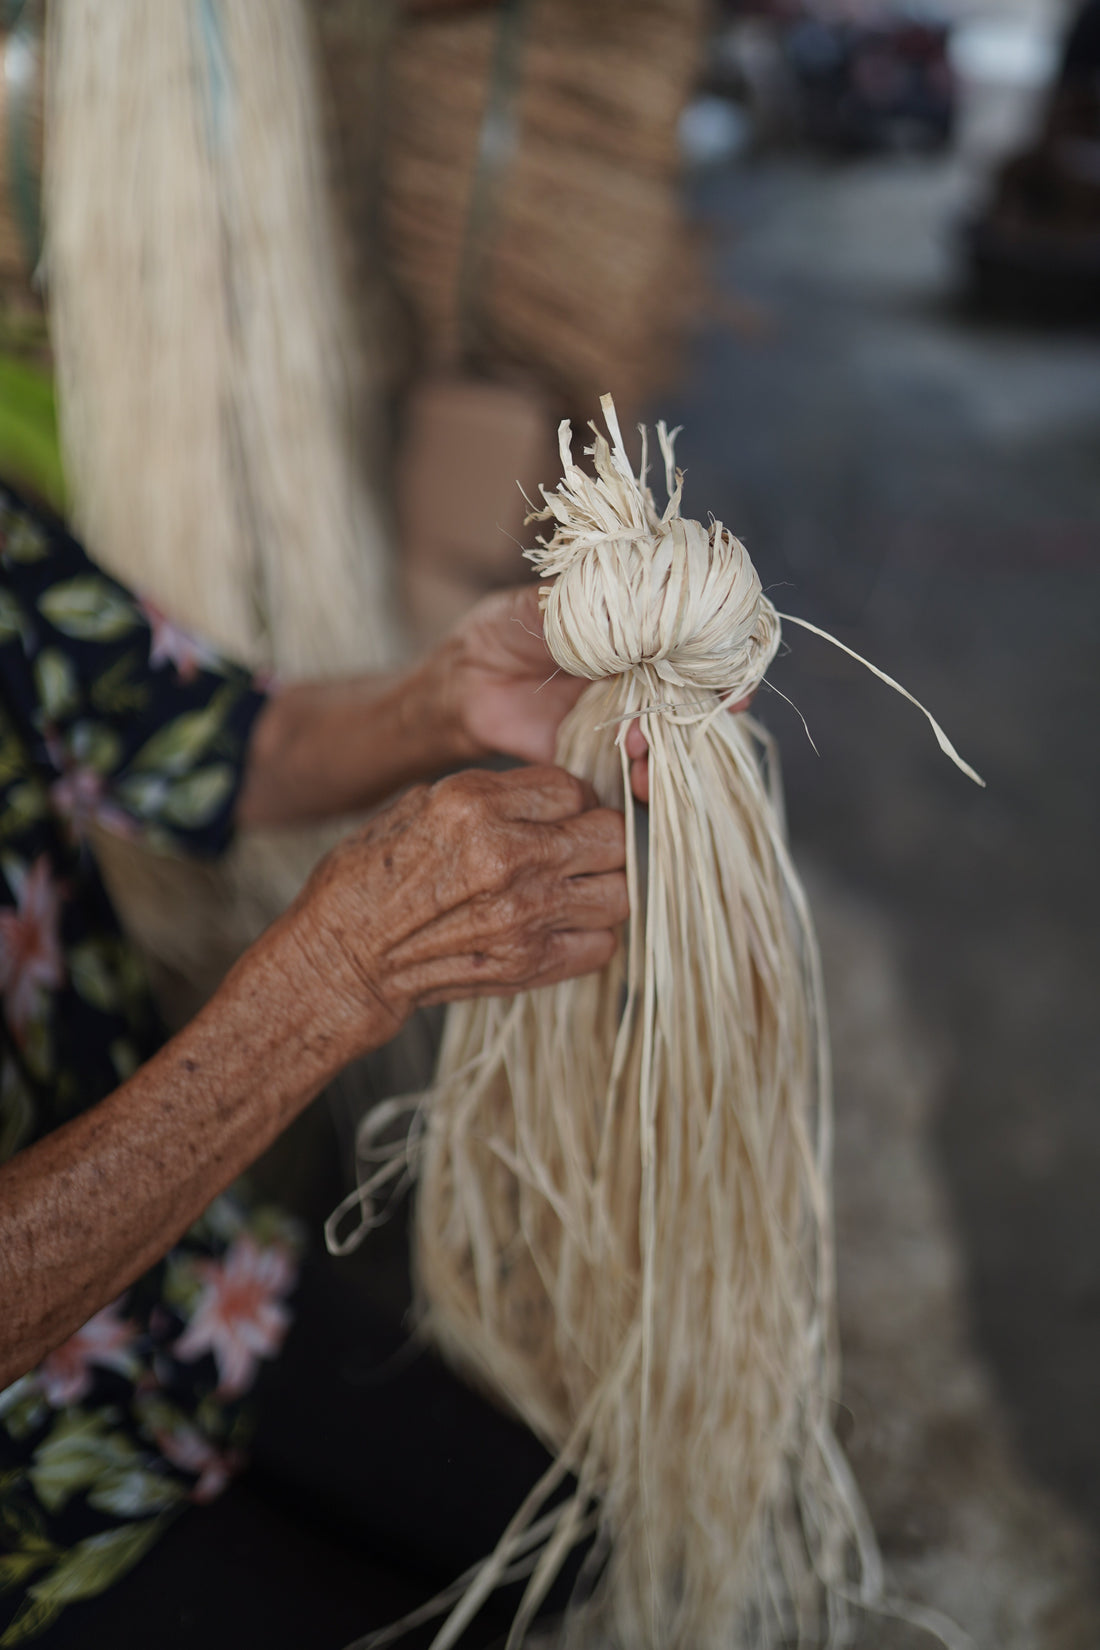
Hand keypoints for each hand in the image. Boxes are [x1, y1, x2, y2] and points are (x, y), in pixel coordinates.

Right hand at [282, 764, 626, 1056]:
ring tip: (574, 888)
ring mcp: (523, 913)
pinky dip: (590, 935)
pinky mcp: (528, 963)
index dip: (571, 801)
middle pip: (612, 835)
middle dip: (600, 839)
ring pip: (620, 892)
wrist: (345, 958)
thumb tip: (551, 795)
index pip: (574, 787)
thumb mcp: (420, 805)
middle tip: (577, 849)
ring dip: (603, 887)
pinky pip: (601, 943)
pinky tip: (562, 926)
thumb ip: (491, 795)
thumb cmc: (372, 877)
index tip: (557, 816)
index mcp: (475, 804)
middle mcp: (507, 854)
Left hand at [440, 584, 753, 804]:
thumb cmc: (508, 628)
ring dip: (672, 751)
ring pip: (672, 739)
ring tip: (641, 751)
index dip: (725, 664)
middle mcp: (644, 674)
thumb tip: (643, 605)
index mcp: (640, 628)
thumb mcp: (550, 604)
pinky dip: (646, 780)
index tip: (734, 685)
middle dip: (700, 714)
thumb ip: (594, 603)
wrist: (466, 681)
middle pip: (696, 697)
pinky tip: (639, 781)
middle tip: (685, 719)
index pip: (701, 646)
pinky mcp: (603, 753)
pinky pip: (637, 772)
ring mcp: (627, 715)